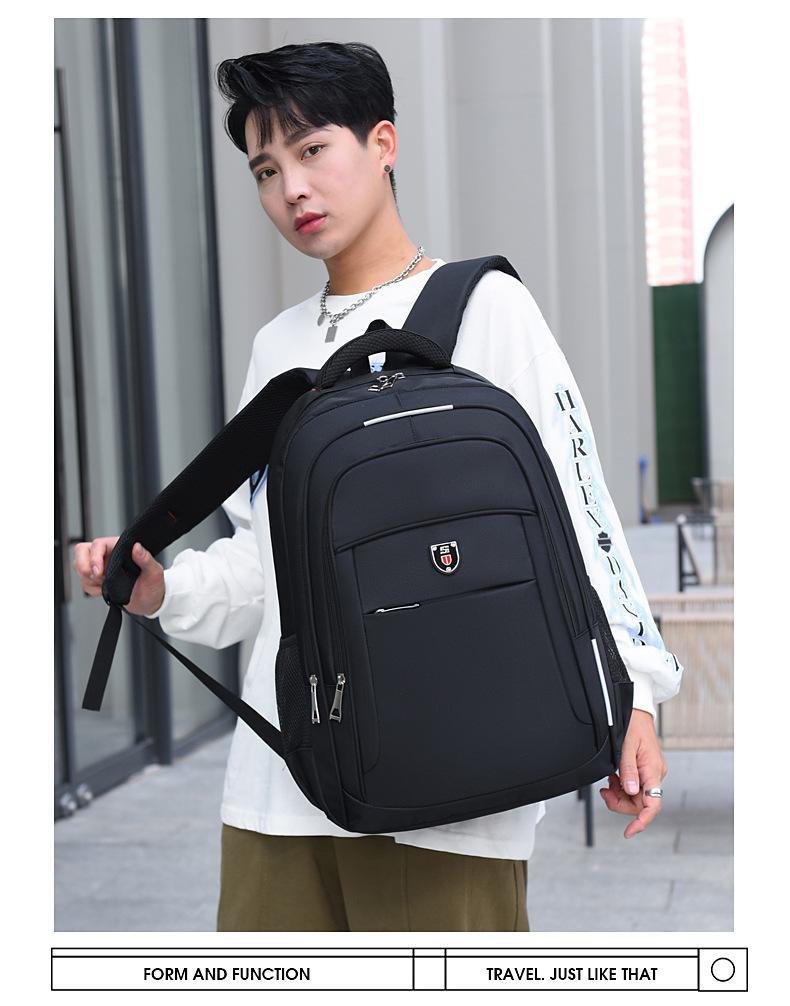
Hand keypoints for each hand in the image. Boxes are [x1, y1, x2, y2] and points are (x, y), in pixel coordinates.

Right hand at [72, 536, 165, 615]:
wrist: (150, 602)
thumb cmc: (154, 585)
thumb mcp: (154, 572)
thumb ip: (146, 558)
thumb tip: (137, 547)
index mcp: (120, 548)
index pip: (98, 544)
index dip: (94, 557)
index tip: (99, 572)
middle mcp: (108, 555)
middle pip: (82, 551)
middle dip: (83, 565)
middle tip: (95, 577)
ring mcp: (101, 567)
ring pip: (80, 567)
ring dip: (89, 579)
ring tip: (106, 585)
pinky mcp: (98, 580)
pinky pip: (84, 582)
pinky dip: (91, 589)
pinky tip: (105, 591)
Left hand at [599, 709, 667, 838]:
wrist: (636, 709)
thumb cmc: (632, 723)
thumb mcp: (626, 746)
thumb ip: (628, 770)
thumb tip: (630, 792)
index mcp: (653, 771)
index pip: (653, 805)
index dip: (642, 821)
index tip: (628, 832)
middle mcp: (654, 774)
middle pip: (640, 804)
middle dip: (621, 803)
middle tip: (604, 792)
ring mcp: (649, 772)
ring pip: (635, 797)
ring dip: (619, 795)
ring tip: (607, 784)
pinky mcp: (643, 769)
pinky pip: (633, 787)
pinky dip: (620, 787)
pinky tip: (612, 778)